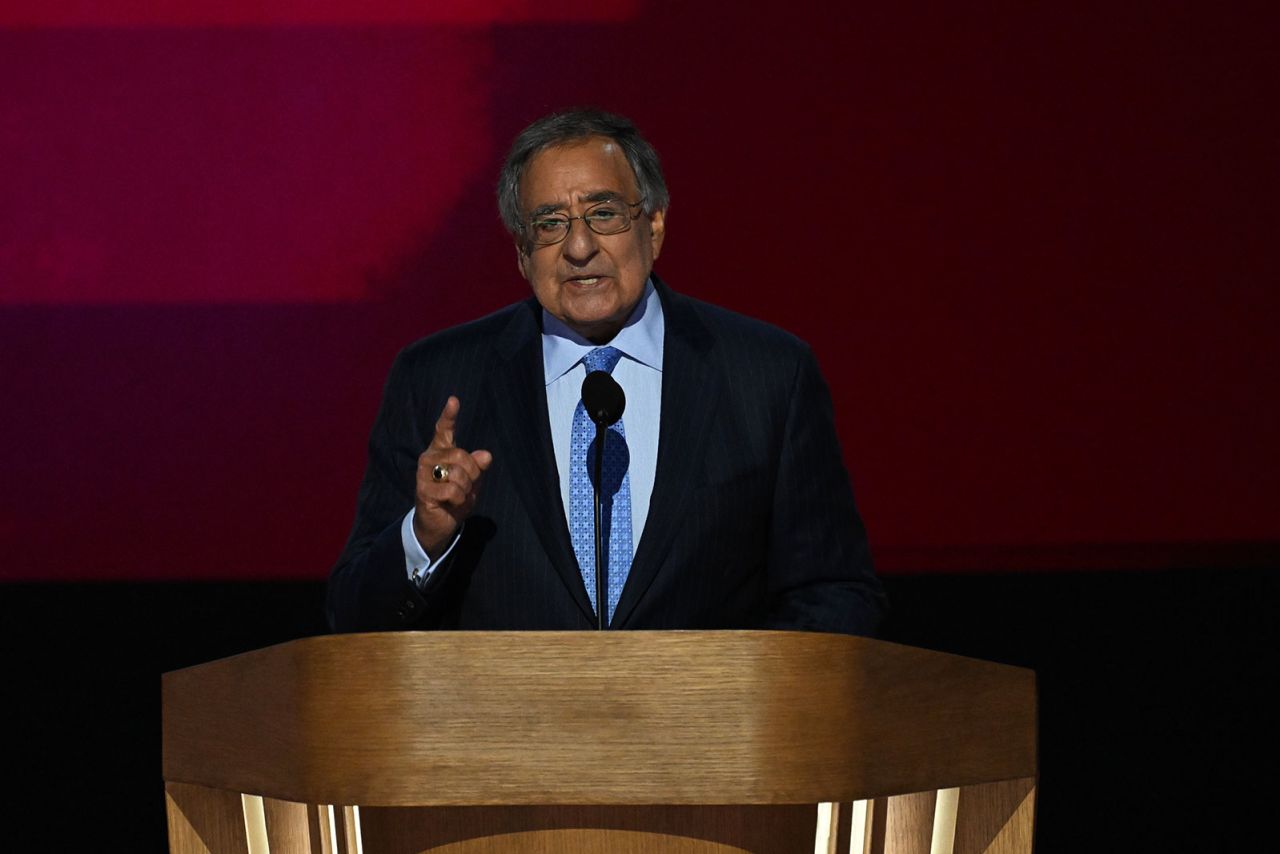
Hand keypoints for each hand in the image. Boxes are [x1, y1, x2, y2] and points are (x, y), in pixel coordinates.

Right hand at [413, 396, 492, 558]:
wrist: (441, 523)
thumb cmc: (456, 497)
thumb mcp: (472, 480)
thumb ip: (478, 466)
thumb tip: (486, 455)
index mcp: (441, 451)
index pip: (443, 429)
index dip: (449, 415)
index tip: (454, 400)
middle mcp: (429, 458)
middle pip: (461, 455)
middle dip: (472, 473)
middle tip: (468, 486)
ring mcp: (424, 474)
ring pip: (457, 473)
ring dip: (466, 489)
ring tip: (458, 496)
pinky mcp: (423, 490)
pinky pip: (453, 490)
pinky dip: (460, 500)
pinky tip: (451, 503)